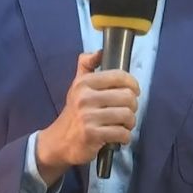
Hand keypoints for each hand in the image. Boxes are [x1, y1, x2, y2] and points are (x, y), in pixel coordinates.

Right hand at [36, 51, 139, 184]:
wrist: (59, 141)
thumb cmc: (74, 112)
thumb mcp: (77, 86)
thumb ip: (87, 66)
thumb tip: (100, 51)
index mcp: (84, 82)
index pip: (119, 76)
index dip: (133, 84)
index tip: (133, 92)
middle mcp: (85, 97)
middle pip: (128, 96)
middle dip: (133, 106)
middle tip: (127, 112)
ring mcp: (88, 117)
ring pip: (127, 115)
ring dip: (130, 123)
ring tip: (124, 125)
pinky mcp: (92, 135)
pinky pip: (122, 133)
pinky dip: (125, 137)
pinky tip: (119, 137)